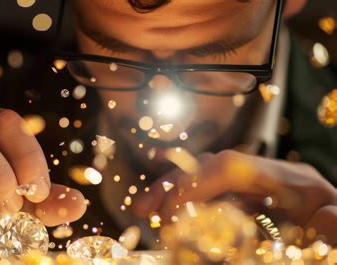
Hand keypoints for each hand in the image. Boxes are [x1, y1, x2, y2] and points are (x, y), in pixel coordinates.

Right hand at [133, 150, 336, 243]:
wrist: (330, 244)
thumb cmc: (333, 237)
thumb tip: (325, 216)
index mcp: (290, 181)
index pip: (233, 167)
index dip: (195, 183)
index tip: (170, 211)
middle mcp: (266, 178)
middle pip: (210, 167)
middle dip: (173, 184)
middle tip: (144, 209)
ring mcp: (255, 191)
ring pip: (204, 179)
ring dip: (171, 193)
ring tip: (145, 211)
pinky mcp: (246, 205)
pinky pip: (209, 198)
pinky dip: (184, 204)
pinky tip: (166, 212)